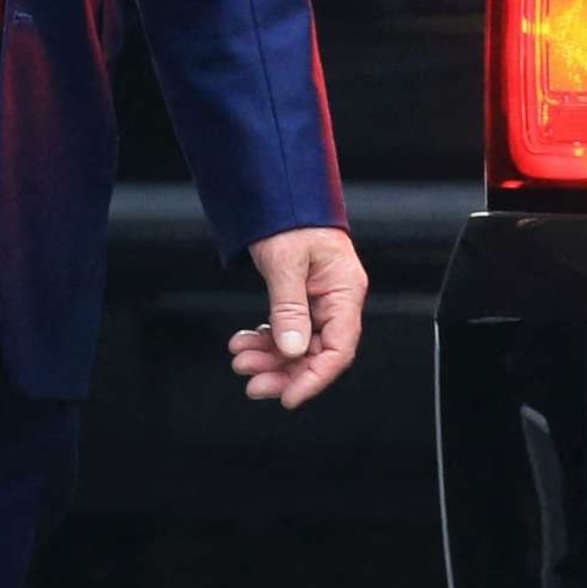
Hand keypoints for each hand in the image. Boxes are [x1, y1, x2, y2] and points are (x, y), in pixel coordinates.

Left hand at [228, 226, 365, 409]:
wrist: (280, 190)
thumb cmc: (291, 215)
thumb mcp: (286, 263)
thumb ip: (289, 308)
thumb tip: (291, 349)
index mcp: (345, 291)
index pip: (339, 349)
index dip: (314, 378)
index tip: (289, 396)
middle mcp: (336, 299)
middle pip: (316, 353)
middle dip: (284, 371)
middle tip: (252, 382)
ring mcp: (318, 300)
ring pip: (298, 345)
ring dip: (270, 357)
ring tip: (241, 358)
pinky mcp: (300, 298)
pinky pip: (287, 330)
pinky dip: (266, 339)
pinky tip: (246, 341)